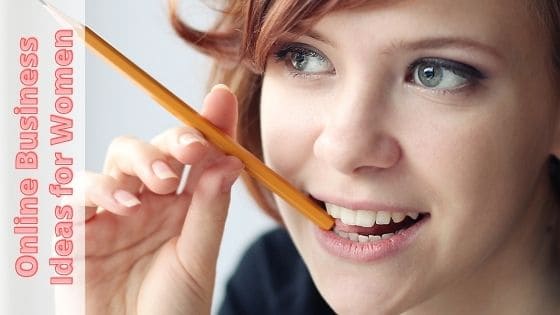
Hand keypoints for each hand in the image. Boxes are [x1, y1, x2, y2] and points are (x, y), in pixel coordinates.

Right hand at [82, 85, 241, 314]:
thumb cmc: (172, 310)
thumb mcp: (198, 258)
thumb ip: (210, 209)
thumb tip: (230, 158)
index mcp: (181, 206)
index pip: (194, 156)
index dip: (207, 125)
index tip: (222, 99)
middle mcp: (147, 202)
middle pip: (154, 148)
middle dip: (171, 141)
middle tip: (193, 151)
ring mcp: (111, 214)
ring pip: (116, 160)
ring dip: (140, 160)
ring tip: (163, 185)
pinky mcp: (77, 231)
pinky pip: (77, 193)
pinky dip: (100, 190)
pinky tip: (126, 206)